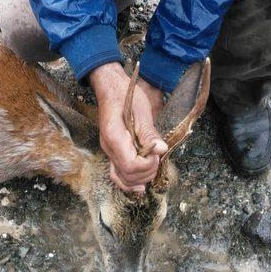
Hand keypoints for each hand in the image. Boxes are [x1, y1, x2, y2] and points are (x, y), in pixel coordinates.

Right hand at [89, 62, 166, 192]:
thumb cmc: (126, 96)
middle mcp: (108, 148)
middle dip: (147, 172)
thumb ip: (150, 133)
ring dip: (141, 178)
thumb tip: (162, 149)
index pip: (130, 165)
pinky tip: (141, 183)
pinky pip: (118, 174)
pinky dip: (130, 181)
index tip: (157, 152)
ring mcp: (109, 151)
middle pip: (127, 175)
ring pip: (122, 179)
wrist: (111, 88)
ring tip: (152, 166)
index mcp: (114, 137)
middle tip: (157, 157)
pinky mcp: (113, 152)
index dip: (147, 165)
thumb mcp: (141, 112)